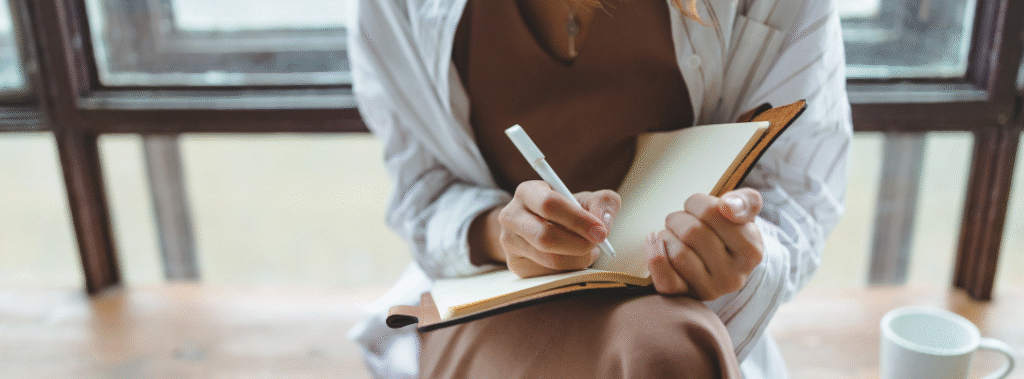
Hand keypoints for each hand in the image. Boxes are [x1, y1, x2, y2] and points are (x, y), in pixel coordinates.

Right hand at [497, 180, 620, 277]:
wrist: (542, 226)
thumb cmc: (568, 211)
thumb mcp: (587, 200)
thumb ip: (603, 203)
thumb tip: (604, 225)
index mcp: (527, 192)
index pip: (549, 205)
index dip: (578, 220)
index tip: (601, 232)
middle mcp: (511, 216)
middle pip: (545, 237)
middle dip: (579, 244)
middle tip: (598, 245)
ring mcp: (509, 242)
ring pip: (550, 260)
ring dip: (578, 259)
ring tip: (587, 250)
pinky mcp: (515, 265)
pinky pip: (549, 275)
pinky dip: (570, 270)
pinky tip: (572, 259)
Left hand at [645, 188, 763, 300]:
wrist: (720, 263)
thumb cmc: (728, 232)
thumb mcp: (744, 213)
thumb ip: (744, 201)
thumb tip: (728, 207)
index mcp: (751, 251)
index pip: (712, 212)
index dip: (697, 202)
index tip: (697, 206)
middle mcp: (734, 276)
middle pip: (691, 232)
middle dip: (679, 218)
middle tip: (681, 219)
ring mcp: (710, 290)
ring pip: (677, 253)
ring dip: (667, 235)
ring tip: (673, 233)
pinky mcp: (686, 297)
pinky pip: (665, 279)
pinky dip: (655, 256)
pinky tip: (654, 241)